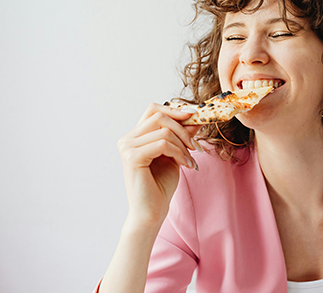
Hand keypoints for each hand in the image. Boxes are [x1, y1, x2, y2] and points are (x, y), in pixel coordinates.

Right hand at [117, 103, 201, 230]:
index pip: (153, 110)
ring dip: (183, 145)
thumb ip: (181, 135)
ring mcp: (127, 147)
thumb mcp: (175, 154)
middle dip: (183, 128)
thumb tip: (196, 116)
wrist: (151, 213)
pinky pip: (163, 144)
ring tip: (191, 160)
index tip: (194, 115)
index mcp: (134, 137)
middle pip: (159, 116)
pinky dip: (179, 153)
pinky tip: (185, 165)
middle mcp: (127, 139)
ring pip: (164, 131)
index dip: (174, 109)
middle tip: (195, 145)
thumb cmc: (160, 186)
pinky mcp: (132, 157)